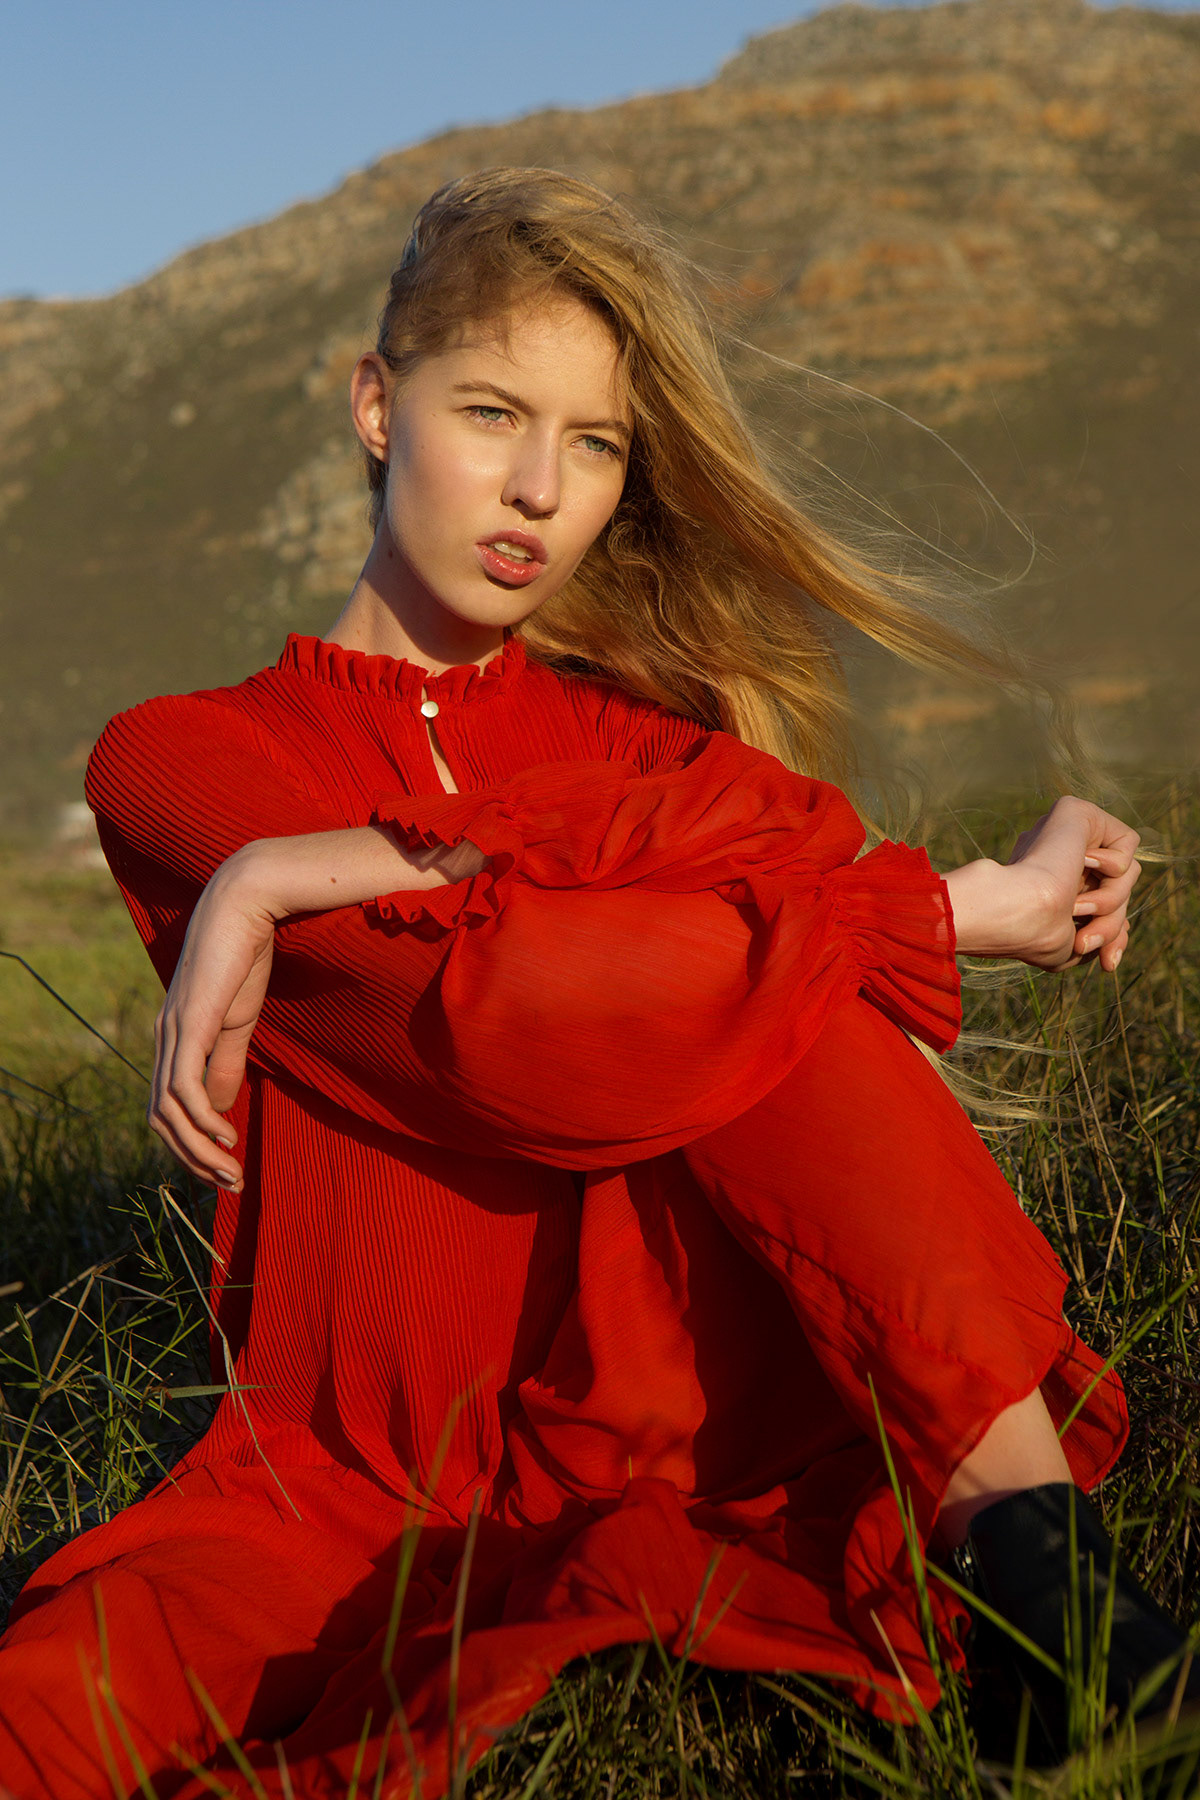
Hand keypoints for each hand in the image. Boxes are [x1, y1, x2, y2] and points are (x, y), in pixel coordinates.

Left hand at [149, 851, 275, 1190]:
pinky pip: (184, 1089)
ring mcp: (174, 1033)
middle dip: (193, 1160)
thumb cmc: (244, 956)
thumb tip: (219, 1109)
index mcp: (175, 1039)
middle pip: (160, 1120)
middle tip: (231, 1183)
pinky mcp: (191, 1025)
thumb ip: (227, 1062)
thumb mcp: (238, 1021)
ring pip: (168, 1112)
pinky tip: (229, 1135)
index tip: (228, 1168)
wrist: (246, 906)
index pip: (167, 1108)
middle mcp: (165, 1039)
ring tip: (231, 1171)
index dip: (191, 1145)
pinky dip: (200, 1121)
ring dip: (197, 1151)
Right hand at [942, 796, 1140, 971]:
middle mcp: (1055, 859)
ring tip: (1078, 907)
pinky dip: (1115, 864)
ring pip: (1124, 873)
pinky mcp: (1077, 813)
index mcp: (1048, 886)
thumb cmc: (1031, 932)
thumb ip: (1097, 933)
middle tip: (1085, 944)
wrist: (1016, 909)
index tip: (1106, 963)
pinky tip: (1081, 862)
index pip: (1099, 905)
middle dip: (1111, 924)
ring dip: (1111, 899)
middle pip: (1114, 892)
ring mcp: (1065, 836)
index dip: (1112, 933)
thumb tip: (1123, 930)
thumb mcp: (1071, 946)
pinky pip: (1127, 842)